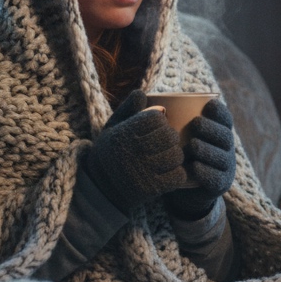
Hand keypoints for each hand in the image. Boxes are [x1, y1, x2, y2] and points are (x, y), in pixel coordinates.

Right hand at [84, 90, 186, 215]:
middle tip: (164, 143)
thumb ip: (127, 109)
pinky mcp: (152, 188)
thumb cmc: (111, 153)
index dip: (160, 120)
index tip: (156, 126)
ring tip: (166, 157)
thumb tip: (142, 93)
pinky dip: (177, 174)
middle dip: (171, 137)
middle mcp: (133, 151)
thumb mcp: (112, 128)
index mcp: (123, 133)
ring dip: (175, 156)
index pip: (156, 118)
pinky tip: (168, 172)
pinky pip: (178, 176)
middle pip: (170, 135)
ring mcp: (143, 171)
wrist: (101, 188)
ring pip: (177, 156)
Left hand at [164, 98, 235, 219]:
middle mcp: (224, 148)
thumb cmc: (168, 154)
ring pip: (222, 157)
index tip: (207, 105)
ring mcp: (224, 167)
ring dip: (208, 149)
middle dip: (212, 128)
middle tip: (195, 124)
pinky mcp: (220, 185)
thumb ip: (152, 116)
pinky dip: (206, 171)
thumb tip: (141, 95)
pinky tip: (194, 167)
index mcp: (216, 132)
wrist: (177, 188)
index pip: (224, 118)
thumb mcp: (163, 135)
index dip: (220, 111)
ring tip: (192, 145)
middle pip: (225, 135)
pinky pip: (216, 178)